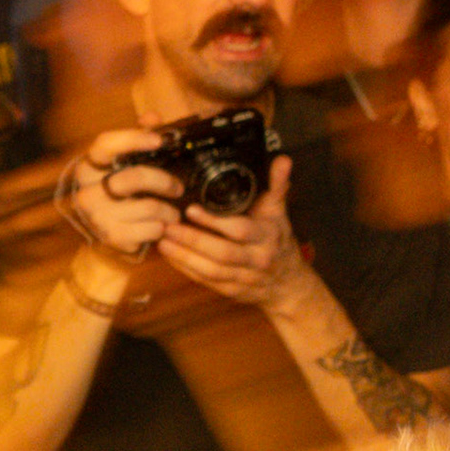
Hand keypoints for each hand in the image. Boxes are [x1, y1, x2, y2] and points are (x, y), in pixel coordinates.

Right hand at [65, 129, 181, 258]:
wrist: (103, 234)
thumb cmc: (119, 193)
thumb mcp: (123, 165)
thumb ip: (139, 138)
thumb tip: (152, 117)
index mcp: (88, 167)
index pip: (105, 145)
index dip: (133, 140)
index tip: (159, 140)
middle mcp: (87, 191)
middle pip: (134, 178)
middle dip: (165, 182)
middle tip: (177, 188)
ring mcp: (98, 216)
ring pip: (150, 207)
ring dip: (169, 211)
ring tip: (171, 212)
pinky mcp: (112, 237)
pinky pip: (152, 229)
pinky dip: (162, 228)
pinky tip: (160, 226)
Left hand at [156, 155, 311, 309]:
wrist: (289, 284)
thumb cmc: (277, 240)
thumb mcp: (278, 212)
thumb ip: (276, 186)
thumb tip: (281, 159)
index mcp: (267, 237)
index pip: (240, 230)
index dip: (215, 222)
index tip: (190, 209)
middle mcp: (257, 259)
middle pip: (222, 253)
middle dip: (192, 240)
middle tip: (166, 225)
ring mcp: (244, 278)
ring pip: (211, 270)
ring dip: (184, 256)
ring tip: (160, 239)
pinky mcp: (231, 291)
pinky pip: (206, 281)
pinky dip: (185, 269)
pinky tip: (168, 255)